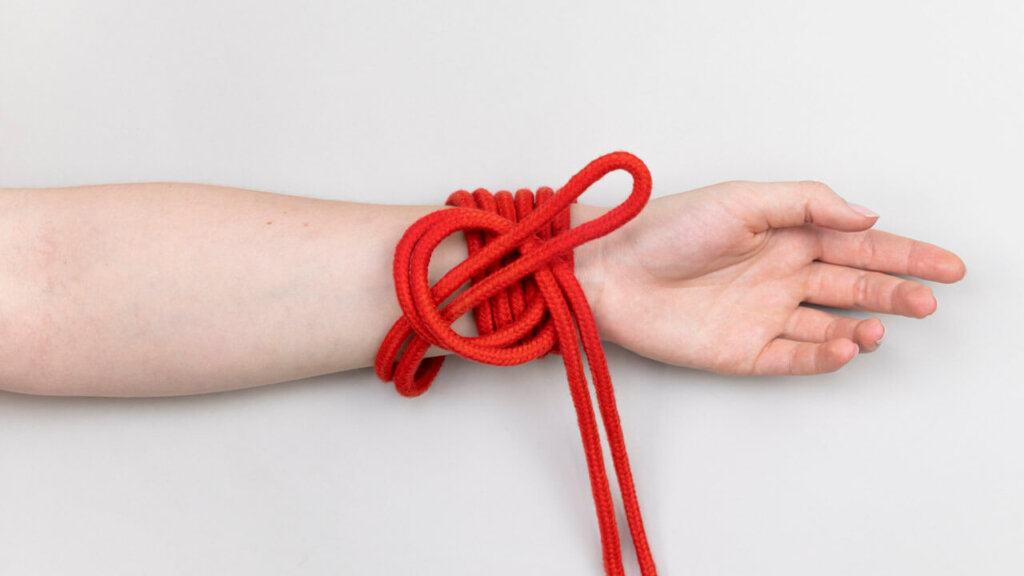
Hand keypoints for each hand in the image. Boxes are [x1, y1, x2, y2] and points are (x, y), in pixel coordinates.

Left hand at [579, 180, 965, 374]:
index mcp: (785, 236)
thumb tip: (866, 216)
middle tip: (932, 298)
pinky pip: (795, 356)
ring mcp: (764, 315)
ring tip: (886, 323)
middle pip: (854, 287)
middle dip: (897, 292)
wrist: (608, 271)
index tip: (945, 265)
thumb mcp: (741, 199)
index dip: (904, 255)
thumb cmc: (664, 228)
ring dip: (864, 325)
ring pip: (831, 324)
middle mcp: (780, 276)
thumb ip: (807, 204)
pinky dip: (825, 354)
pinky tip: (847, 345)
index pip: (857, 246)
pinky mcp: (742, 350)